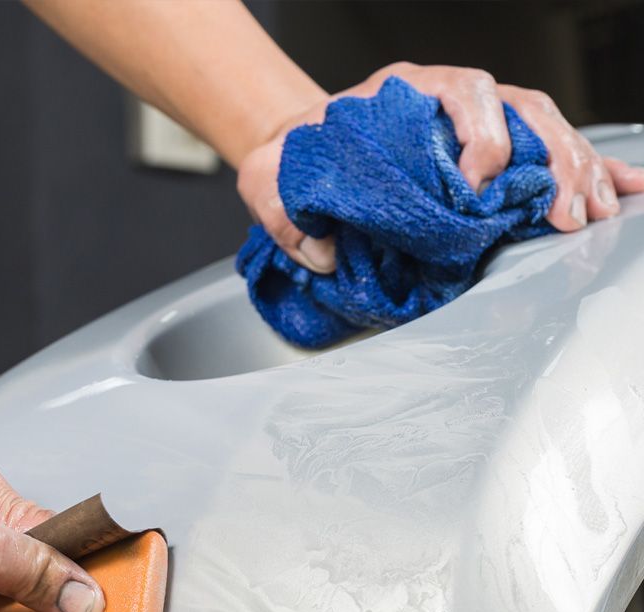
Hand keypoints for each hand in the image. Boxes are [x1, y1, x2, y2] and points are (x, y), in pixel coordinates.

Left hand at [237, 62, 643, 274]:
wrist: (299, 146)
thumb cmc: (293, 159)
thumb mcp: (269, 181)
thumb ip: (284, 215)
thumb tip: (321, 254)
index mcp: (406, 90)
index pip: (466, 93)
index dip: (482, 138)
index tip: (478, 190)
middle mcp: (451, 97)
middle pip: (522, 108)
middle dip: (551, 160)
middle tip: (565, 213)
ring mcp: (475, 118)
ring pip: (543, 128)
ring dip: (576, 168)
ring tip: (598, 212)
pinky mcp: (487, 146)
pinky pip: (543, 149)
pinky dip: (582, 169)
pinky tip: (617, 192)